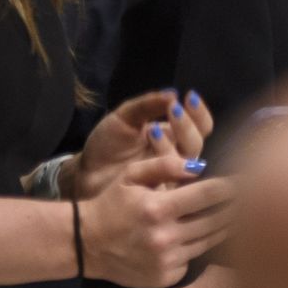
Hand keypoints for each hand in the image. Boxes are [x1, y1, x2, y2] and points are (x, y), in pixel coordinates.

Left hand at [73, 90, 215, 199]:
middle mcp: (177, 157)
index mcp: (173, 136)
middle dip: (187, 126)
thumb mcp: (125, 117)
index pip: (201, 126)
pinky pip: (172, 182)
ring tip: (152, 130)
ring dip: (173, 144)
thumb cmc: (107, 144)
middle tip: (173, 110)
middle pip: (197, 144)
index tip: (189, 96)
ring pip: (187, 163)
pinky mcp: (160, 194)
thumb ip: (147, 105)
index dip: (199, 113)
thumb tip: (172, 93)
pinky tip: (150, 152)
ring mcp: (170, 177)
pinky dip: (165, 165)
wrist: (85, 173)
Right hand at [78, 154, 234, 287]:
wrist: (87, 244)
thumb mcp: (131, 175)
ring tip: (240, 214)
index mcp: (157, 208)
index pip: (208, 195)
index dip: (233, 187)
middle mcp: (164, 237)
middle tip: (252, 197)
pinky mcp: (165, 277)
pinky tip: (209, 234)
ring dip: (226, 227)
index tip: (248, 179)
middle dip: (236, 207)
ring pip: (209, 241)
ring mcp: (166, 260)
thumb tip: (201, 165)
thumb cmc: (112, 203)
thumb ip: (165, 165)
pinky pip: (193, 259)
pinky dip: (202, 246)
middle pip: (216, 220)